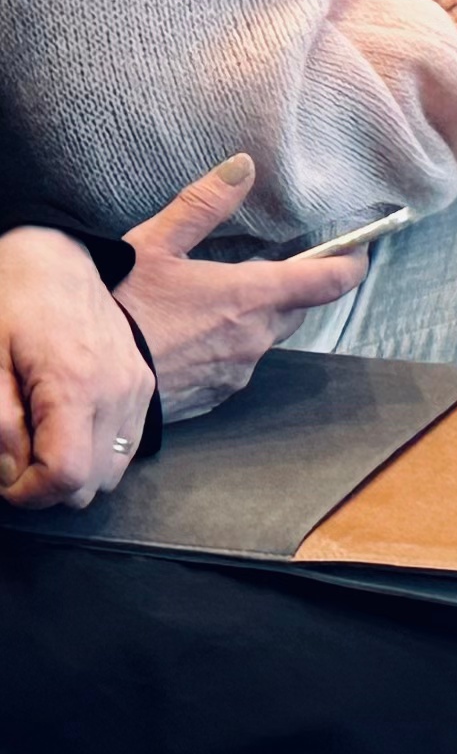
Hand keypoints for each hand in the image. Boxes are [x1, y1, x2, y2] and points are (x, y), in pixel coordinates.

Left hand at [0, 235, 156, 512]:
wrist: (54, 259)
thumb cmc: (12, 304)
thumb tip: (11, 473)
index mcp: (75, 385)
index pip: (66, 476)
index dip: (28, 494)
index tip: (4, 480)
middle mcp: (118, 391)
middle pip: (91, 485)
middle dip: (47, 485)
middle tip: (15, 455)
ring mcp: (138, 389)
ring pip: (111, 472)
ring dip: (73, 471)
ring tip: (40, 438)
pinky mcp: (145, 385)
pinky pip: (125, 446)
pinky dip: (94, 452)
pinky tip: (66, 425)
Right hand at [113, 158, 364, 422]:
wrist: (83, 384)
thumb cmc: (118, 308)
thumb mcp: (153, 245)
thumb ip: (204, 205)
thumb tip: (244, 165)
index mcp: (253, 297)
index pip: (331, 281)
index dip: (351, 263)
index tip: (358, 249)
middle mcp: (257, 338)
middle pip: (295, 309)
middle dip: (287, 289)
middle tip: (257, 271)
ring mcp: (237, 372)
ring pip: (263, 339)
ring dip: (250, 321)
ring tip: (207, 305)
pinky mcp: (214, 397)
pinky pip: (234, 366)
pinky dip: (223, 348)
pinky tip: (187, 338)